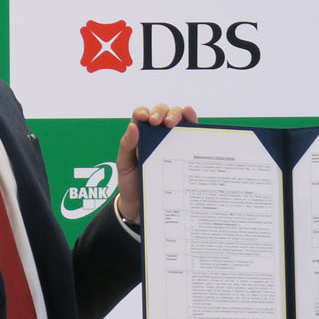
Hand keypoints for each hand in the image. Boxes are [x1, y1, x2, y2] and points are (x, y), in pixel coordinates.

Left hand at [116, 102, 197, 222]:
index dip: (144, 111)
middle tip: (159, 123)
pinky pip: (192, 135)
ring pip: (179, 118)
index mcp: (139, 135)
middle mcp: (157, 134)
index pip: (142, 114)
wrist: (142, 207)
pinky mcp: (186, 151)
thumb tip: (134, 126)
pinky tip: (193, 123)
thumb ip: (126, 146)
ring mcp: (172, 142)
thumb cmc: (131, 183)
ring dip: (178, 114)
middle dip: (162, 112)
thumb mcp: (124, 165)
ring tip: (173, 123)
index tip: (144, 118)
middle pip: (162, 112)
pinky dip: (194, 124)